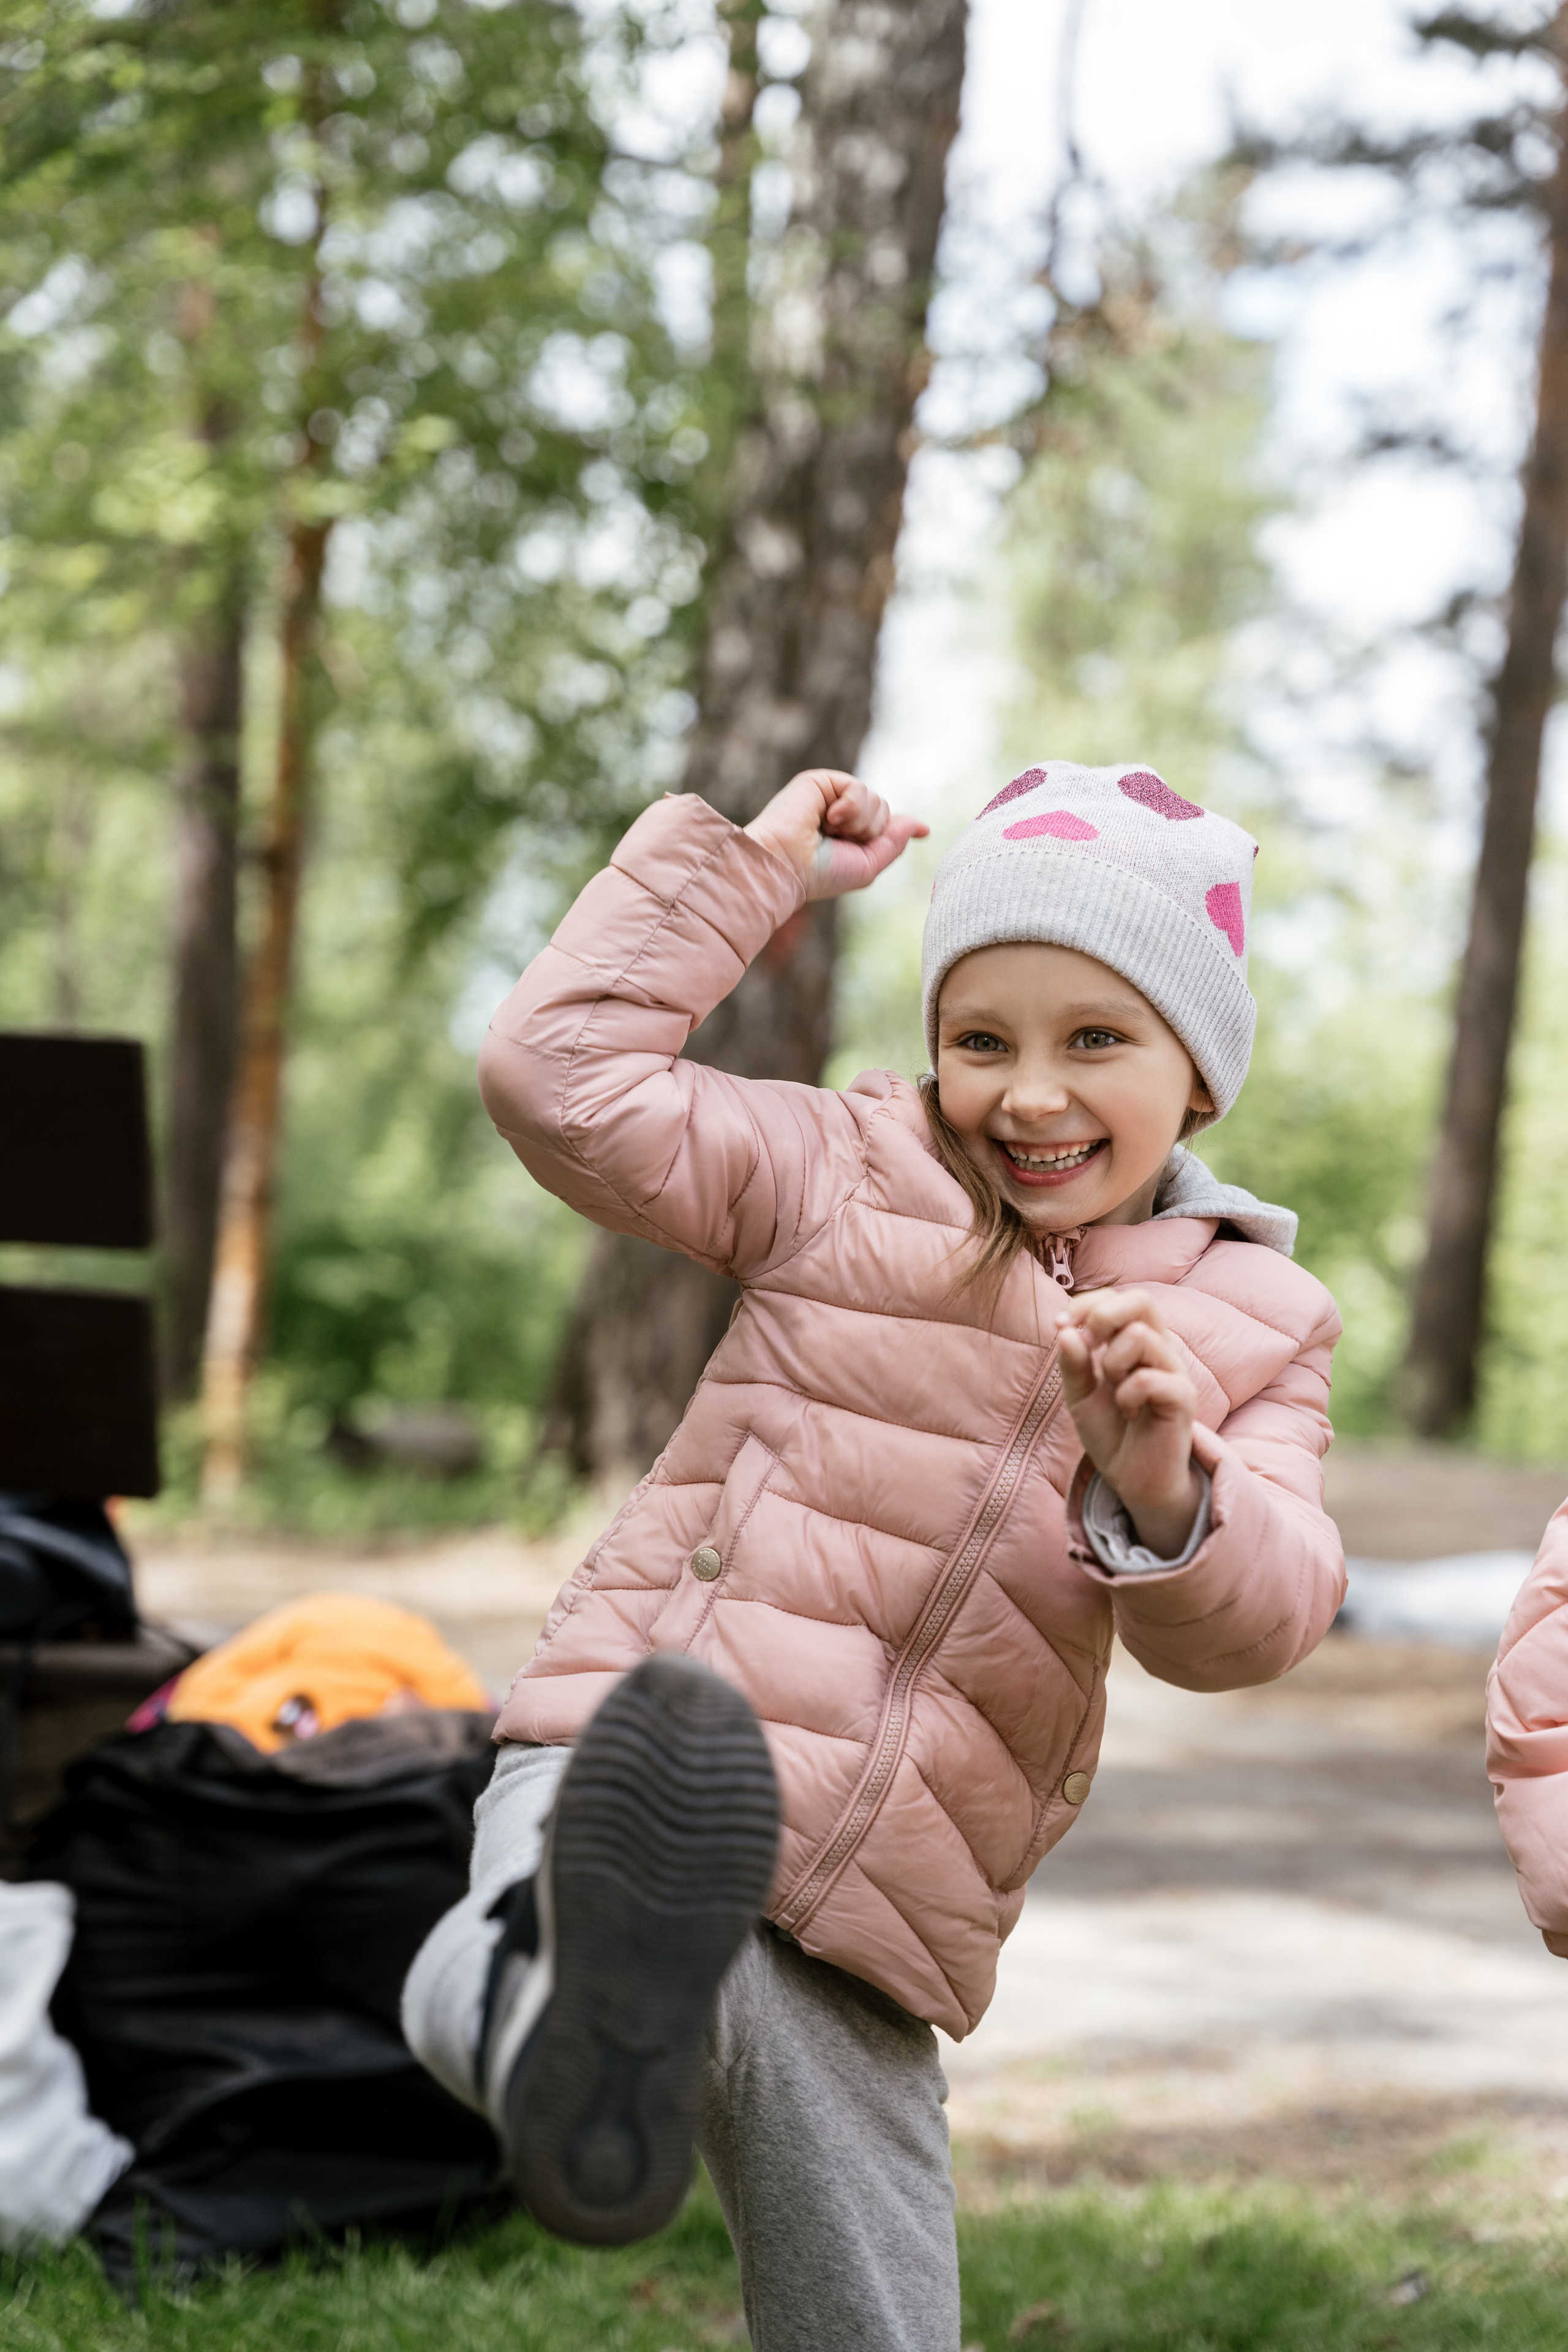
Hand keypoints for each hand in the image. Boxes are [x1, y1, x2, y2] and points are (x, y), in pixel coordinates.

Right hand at [745, 768, 928, 901]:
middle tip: (842, 842)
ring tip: (832, 832)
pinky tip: (829, 818)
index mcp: (847, 835)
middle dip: (871, 831)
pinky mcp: (820, 782)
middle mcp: (839, 814)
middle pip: (882, 810)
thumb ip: (893, 842)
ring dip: (860, 822)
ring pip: (874, 799)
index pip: (883, 823)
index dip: (898, 826)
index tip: (924, 831)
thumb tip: (921, 826)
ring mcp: (829, 797)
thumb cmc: (821, 873)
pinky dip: (850, 807)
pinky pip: (858, 787)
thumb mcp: (868, 865)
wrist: (787, 865)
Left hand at [1056, 1287, 1202, 1557]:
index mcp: (1137, 1340)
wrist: (1132, 1478)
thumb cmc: (1111, 1432)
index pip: (1119, 1297)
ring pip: (1141, 1336)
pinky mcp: (1183, 1397)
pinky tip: (1128, 1411)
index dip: (1087, 1304)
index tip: (1061, 1325)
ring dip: (1111, 1362)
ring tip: (1113, 1390)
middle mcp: (1160, 1348)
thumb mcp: (1079, 1395)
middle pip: (1142, 1300)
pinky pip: (1148, 1379)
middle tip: (1090, 1347)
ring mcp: (1175, 1371)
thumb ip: (1072, 1363)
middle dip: (1103, 1316)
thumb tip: (1065, 1330)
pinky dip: (1126, 1395)